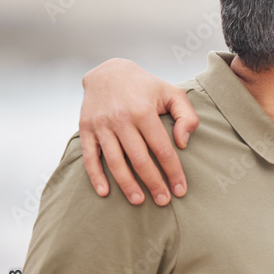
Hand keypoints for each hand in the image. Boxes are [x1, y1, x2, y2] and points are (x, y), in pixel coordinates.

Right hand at [79, 58, 198, 205]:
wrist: (108, 72)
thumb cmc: (147, 87)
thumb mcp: (173, 93)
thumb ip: (187, 116)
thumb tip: (183, 144)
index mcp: (144, 111)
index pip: (162, 149)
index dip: (173, 172)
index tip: (180, 190)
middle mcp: (121, 119)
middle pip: (139, 159)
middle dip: (153, 183)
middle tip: (163, 201)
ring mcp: (101, 125)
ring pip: (115, 161)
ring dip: (127, 184)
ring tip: (139, 201)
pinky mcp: (86, 128)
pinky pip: (90, 156)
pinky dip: (95, 176)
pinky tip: (105, 192)